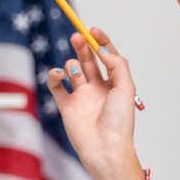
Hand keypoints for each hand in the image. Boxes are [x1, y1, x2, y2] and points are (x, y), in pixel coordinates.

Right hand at [45, 28, 143, 179]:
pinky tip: (59, 75)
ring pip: (72, 69)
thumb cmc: (119, 121)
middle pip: (88, 59)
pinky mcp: (66, 106)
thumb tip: (101, 49)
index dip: (101, 41)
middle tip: (77, 35)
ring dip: (72, 64)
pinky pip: (56, 85)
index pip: (107, 56)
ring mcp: (81, 96)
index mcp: (114, 83)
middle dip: (83, 45)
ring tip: (75, 73)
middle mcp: (97, 88)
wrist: (105, 148)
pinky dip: (54, 76)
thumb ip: (116, 64)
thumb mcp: (125, 87)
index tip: (93, 30)